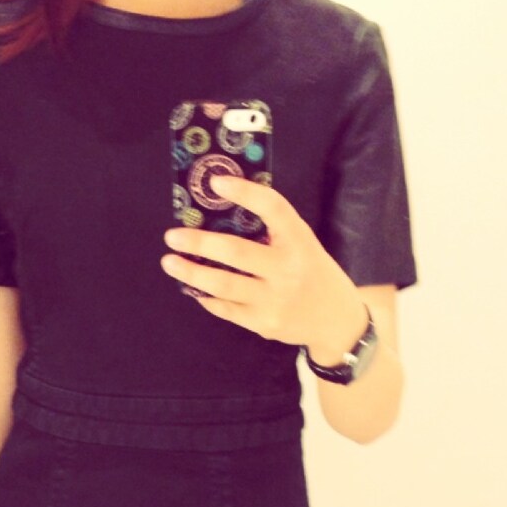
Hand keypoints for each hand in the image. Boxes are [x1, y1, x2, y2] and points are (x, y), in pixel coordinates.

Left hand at [160, 174, 360, 348]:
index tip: (216, 182)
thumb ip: (273, 230)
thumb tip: (220, 210)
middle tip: (172, 236)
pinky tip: (193, 287)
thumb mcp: (302, 244)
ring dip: (192, 273)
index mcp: (300, 241)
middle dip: (200, 243)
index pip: (273, 208)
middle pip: (236, 253)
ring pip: (224, 285)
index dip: (244, 193)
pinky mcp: (264, 324)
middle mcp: (288, 270)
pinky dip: (206, 296)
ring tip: (170, 262)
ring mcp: (275, 300)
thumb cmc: (312, 272)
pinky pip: (227, 308)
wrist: (336, 321)